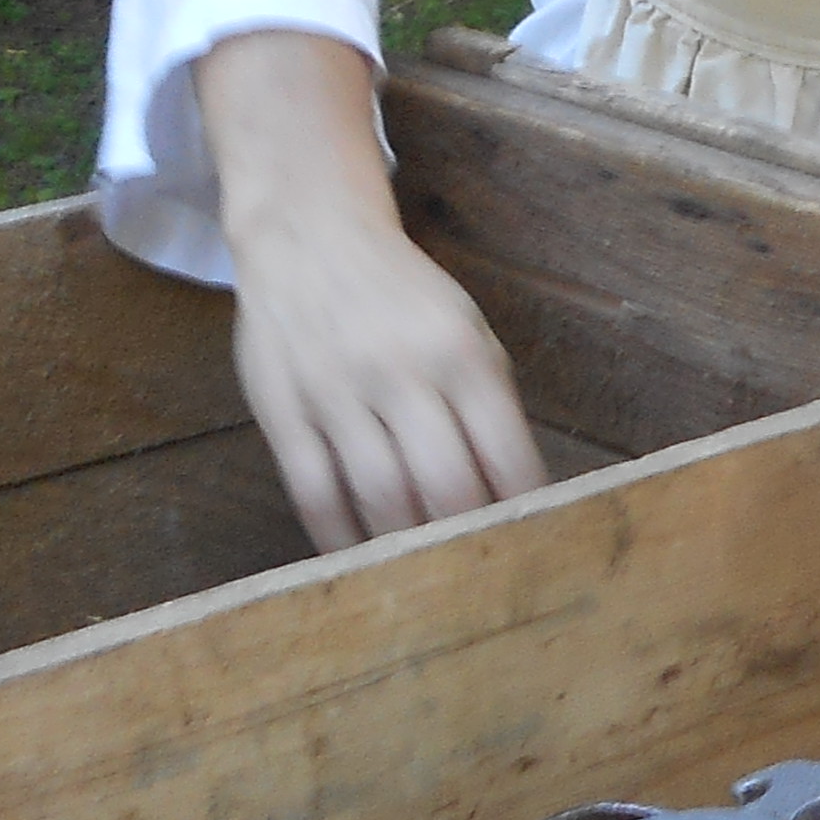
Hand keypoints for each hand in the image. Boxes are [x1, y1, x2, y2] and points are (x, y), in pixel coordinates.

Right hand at [194, 30, 550, 549]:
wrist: (309, 235)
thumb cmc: (403, 296)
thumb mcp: (467, 331)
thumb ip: (489, 407)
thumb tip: (517, 496)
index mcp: (462, 354)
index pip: (507, 458)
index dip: (524, 517)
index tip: (534, 552)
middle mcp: (402, 373)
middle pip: (446, 489)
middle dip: (467, 544)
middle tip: (479, 578)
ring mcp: (338, 393)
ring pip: (380, 499)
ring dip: (406, 552)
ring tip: (424, 583)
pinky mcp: (285, 409)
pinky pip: (315, 493)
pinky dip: (339, 538)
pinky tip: (359, 561)